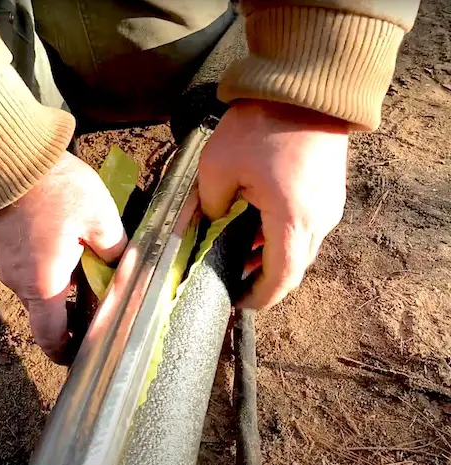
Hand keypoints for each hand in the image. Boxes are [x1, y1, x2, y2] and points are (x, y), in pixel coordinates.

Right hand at [0, 151, 126, 362]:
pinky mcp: (5, 247)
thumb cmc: (57, 191)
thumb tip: (120, 269)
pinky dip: (48, 269)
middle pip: (47, 314)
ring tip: (88, 265)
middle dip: (72, 313)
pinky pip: (29, 270)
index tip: (84, 352)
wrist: (11, 159)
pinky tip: (67, 246)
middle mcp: (20, 283)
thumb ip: (114, 252)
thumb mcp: (100, 219)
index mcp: (44, 286)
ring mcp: (8, 265)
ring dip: (61, 286)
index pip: (52, 338)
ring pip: (38, 289)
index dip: (68, 352)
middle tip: (101, 299)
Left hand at [198, 100, 349, 308]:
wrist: (303, 87)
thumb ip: (209, 207)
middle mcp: (320, 220)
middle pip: (294, 267)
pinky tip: (257, 226)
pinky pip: (308, 226)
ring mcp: (330, 206)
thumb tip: (211, 225)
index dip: (260, 298)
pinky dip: (283, 235)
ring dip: (273, 256)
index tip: (239, 302)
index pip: (281, 279)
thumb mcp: (217, 168)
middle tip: (232, 278)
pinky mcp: (330, 192)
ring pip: (302, 247)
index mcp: (292, 220)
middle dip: (263, 278)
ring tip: (239, 253)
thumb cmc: (259, 126)